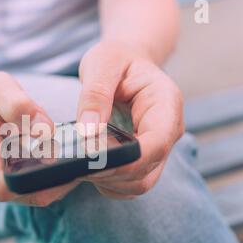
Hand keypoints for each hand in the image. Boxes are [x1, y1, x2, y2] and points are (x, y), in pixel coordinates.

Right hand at [0, 71, 78, 206]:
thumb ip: (17, 104)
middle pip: (25, 194)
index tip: (57, 156)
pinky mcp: (13, 186)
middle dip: (52, 179)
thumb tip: (45, 130)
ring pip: (37, 195)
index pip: (2, 186)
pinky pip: (40, 190)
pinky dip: (55, 178)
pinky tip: (66, 158)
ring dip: (57, 179)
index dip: (33, 178)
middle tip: (76, 154)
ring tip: (72, 154)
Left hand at [77, 40, 184, 198]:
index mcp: (166, 104)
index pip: (155, 144)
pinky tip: (88, 169)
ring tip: (78, 167)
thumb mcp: (103, 63)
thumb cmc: (116, 59)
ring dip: (108, 182)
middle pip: (147, 172)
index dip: (127, 160)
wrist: (126, 64)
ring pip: (138, 184)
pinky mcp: (143, 159)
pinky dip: (108, 183)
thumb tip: (88, 132)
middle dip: (111, 174)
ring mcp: (157, 149)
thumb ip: (96, 95)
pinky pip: (129, 183)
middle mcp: (168, 132)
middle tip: (75, 166)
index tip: (93, 161)